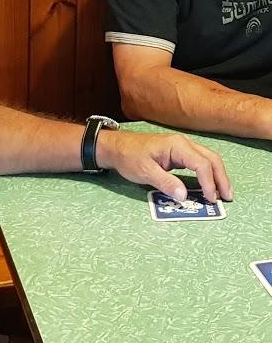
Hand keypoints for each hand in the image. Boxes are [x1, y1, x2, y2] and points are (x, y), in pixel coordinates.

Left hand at [95, 130, 232, 202]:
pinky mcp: (179, 154)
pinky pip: (200, 162)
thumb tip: (184, 196)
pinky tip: (210, 186)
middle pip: (211, 159)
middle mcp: (183, 143)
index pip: (201, 163)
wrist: (115, 147)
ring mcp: (182, 147)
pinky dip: (208, 174)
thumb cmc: (128, 157)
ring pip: (208, 160)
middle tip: (227, 198)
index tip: (210, 199)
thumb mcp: (144, 171)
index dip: (209, 182)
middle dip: (221, 178)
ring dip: (217, 176)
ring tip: (223, 194)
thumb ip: (165, 183)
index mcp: (176, 145)